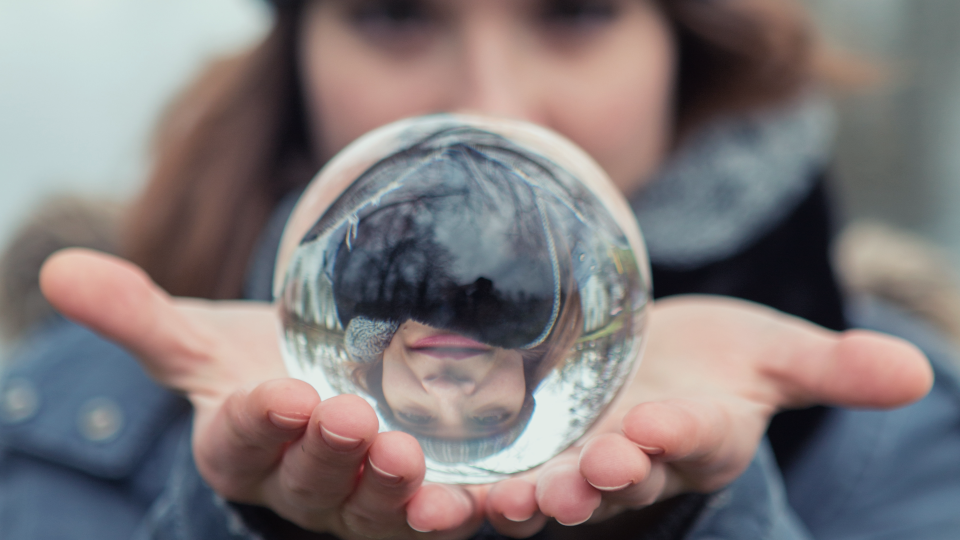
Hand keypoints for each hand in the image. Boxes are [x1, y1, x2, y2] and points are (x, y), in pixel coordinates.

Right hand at [40, 249, 484, 538]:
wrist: (320, 396)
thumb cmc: (255, 370)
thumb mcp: (199, 343)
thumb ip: (140, 316)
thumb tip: (60, 269)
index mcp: (242, 448)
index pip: (241, 439)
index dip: (257, 422)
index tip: (277, 393)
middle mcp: (298, 485)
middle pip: (309, 480)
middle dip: (327, 454)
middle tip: (350, 419)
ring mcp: (359, 501)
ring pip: (371, 509)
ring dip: (391, 490)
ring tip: (406, 457)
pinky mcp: (414, 504)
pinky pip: (431, 519)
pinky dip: (451, 515)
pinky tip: (475, 503)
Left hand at [483, 295, 933, 534]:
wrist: (653, 364)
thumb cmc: (719, 361)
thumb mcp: (773, 352)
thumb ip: (831, 366)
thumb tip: (915, 371)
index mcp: (696, 436)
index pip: (689, 443)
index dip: (675, 439)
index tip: (656, 430)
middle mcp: (635, 462)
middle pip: (614, 480)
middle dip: (594, 482)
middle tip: (569, 483)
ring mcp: (575, 461)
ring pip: (548, 491)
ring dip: (520, 500)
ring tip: (488, 504)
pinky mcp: (529, 451)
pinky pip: (495, 475)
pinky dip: (465, 489)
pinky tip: (422, 494)